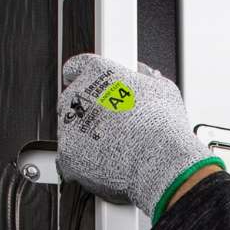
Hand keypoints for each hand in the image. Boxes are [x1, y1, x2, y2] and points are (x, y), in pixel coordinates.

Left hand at [57, 54, 217, 219]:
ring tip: (114, 146)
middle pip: (72, 99)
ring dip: (83, 137)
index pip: (76, 67)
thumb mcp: (164, 89)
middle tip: (110, 124)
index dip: (80, 76)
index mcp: (99, 72)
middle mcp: (79, 93)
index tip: (85, 85)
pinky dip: (82, 162)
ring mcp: (69, 124)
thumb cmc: (164, 126)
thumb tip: (143, 73)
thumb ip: (146, 77)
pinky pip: (68, 157)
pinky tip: (104, 163)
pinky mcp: (66, 152)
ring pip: (69, 129)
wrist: (158, 161)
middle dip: (86, 110)